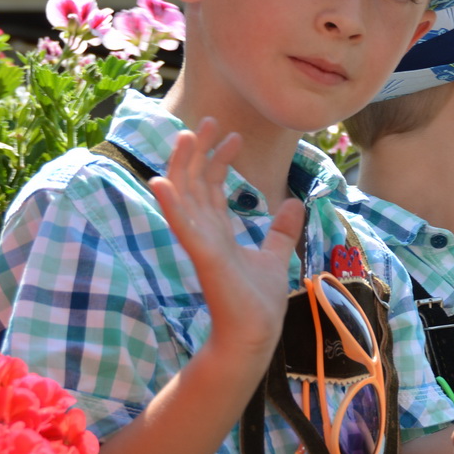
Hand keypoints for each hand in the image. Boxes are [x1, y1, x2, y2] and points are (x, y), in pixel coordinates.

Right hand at [150, 119, 302, 391]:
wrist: (254, 333)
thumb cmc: (258, 301)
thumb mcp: (275, 255)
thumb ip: (281, 231)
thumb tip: (293, 204)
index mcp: (219, 231)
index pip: (212, 186)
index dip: (219, 158)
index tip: (233, 135)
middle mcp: (205, 232)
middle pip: (195, 183)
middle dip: (199, 151)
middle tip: (208, 120)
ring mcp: (201, 243)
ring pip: (184, 196)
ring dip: (182, 165)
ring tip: (185, 135)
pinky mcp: (203, 256)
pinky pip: (183, 226)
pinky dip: (171, 203)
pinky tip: (161, 180)